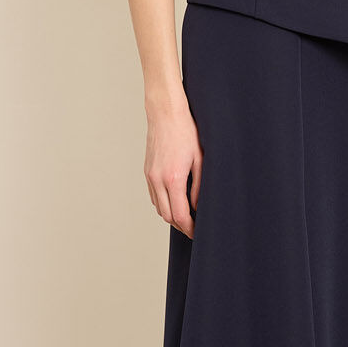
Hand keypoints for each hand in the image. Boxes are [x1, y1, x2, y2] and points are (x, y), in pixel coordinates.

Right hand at [145, 99, 202, 237]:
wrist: (166, 114)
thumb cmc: (187, 132)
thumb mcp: (200, 160)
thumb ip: (199, 187)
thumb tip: (196, 207)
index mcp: (173, 178)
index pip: (180, 215)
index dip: (189, 228)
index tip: (197, 232)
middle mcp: (158, 180)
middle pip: (167, 216)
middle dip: (181, 226)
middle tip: (194, 228)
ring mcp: (150, 176)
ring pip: (158, 208)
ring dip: (171, 216)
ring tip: (186, 216)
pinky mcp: (147, 171)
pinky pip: (153, 196)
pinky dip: (163, 204)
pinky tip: (174, 202)